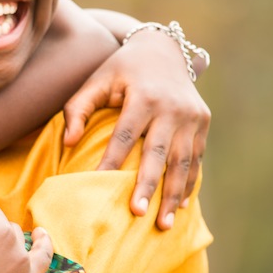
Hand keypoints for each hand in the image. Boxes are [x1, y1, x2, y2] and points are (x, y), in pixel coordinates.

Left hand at [62, 30, 209, 229]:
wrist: (164, 49)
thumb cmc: (121, 70)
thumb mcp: (97, 80)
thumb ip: (78, 108)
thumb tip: (68, 143)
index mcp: (144, 96)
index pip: (125, 135)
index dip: (111, 160)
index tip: (98, 185)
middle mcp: (172, 107)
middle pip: (158, 153)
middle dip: (148, 185)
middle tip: (137, 214)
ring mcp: (192, 116)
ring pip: (184, 161)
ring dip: (174, 195)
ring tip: (164, 224)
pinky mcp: (203, 122)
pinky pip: (197, 158)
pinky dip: (189, 183)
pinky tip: (181, 207)